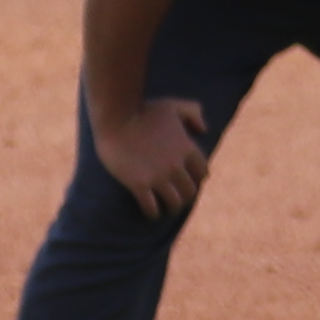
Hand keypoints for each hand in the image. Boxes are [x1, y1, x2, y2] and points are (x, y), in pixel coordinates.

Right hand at [98, 91, 214, 220]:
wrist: (115, 117)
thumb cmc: (142, 110)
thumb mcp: (172, 106)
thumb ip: (193, 112)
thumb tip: (204, 130)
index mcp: (187, 148)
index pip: (202, 173)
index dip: (196, 179)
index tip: (188, 182)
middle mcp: (177, 166)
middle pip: (190, 192)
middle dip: (184, 196)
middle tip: (176, 198)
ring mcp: (158, 177)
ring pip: (174, 203)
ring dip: (170, 208)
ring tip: (164, 208)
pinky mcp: (139, 185)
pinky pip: (152, 208)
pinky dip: (153, 213)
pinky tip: (150, 212)